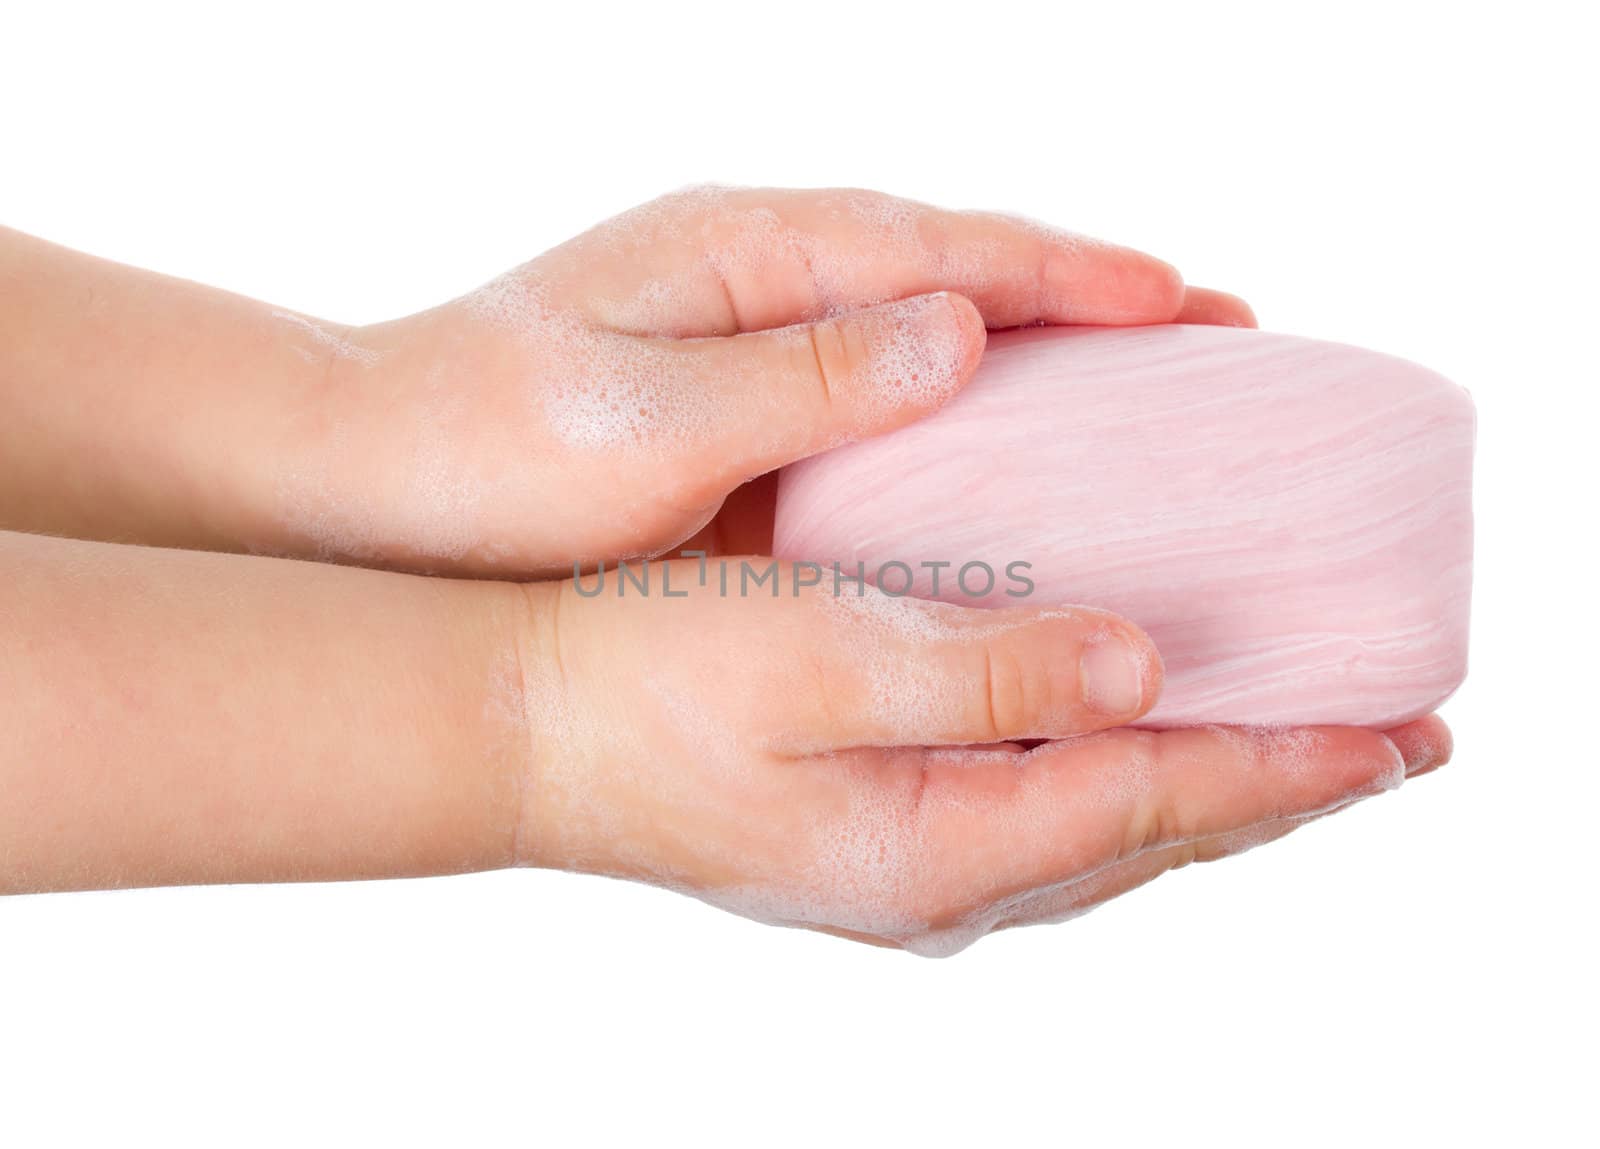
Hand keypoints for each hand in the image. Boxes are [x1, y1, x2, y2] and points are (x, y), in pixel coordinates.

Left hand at [277, 186, 1253, 573]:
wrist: (369, 494)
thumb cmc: (484, 453)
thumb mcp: (645, 421)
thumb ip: (802, 377)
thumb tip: (959, 330)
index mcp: (747, 254)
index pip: (946, 246)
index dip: (1076, 272)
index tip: (1188, 301)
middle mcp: (764, 280)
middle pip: (960, 274)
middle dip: (1089, 302)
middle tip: (1215, 335)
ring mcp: (756, 343)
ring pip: (931, 338)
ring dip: (1042, 362)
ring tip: (1154, 397)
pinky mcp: (743, 413)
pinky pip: (883, 403)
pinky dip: (965, 423)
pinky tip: (1020, 468)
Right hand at [512, 560, 1446, 954]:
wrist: (518, 726)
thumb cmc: (646, 681)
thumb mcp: (818, 654)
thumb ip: (988, 670)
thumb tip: (1139, 667)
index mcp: (938, 845)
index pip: (1161, 804)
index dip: (1290, 767)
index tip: (1402, 735)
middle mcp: (938, 880)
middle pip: (1153, 837)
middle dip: (1277, 789)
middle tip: (1389, 744)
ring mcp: (903, 867)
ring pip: (1103, 835)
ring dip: (1205, 789)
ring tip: (1289, 745)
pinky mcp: (872, 834)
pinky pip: (1040, 816)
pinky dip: (1116, 777)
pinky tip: (1128, 734)